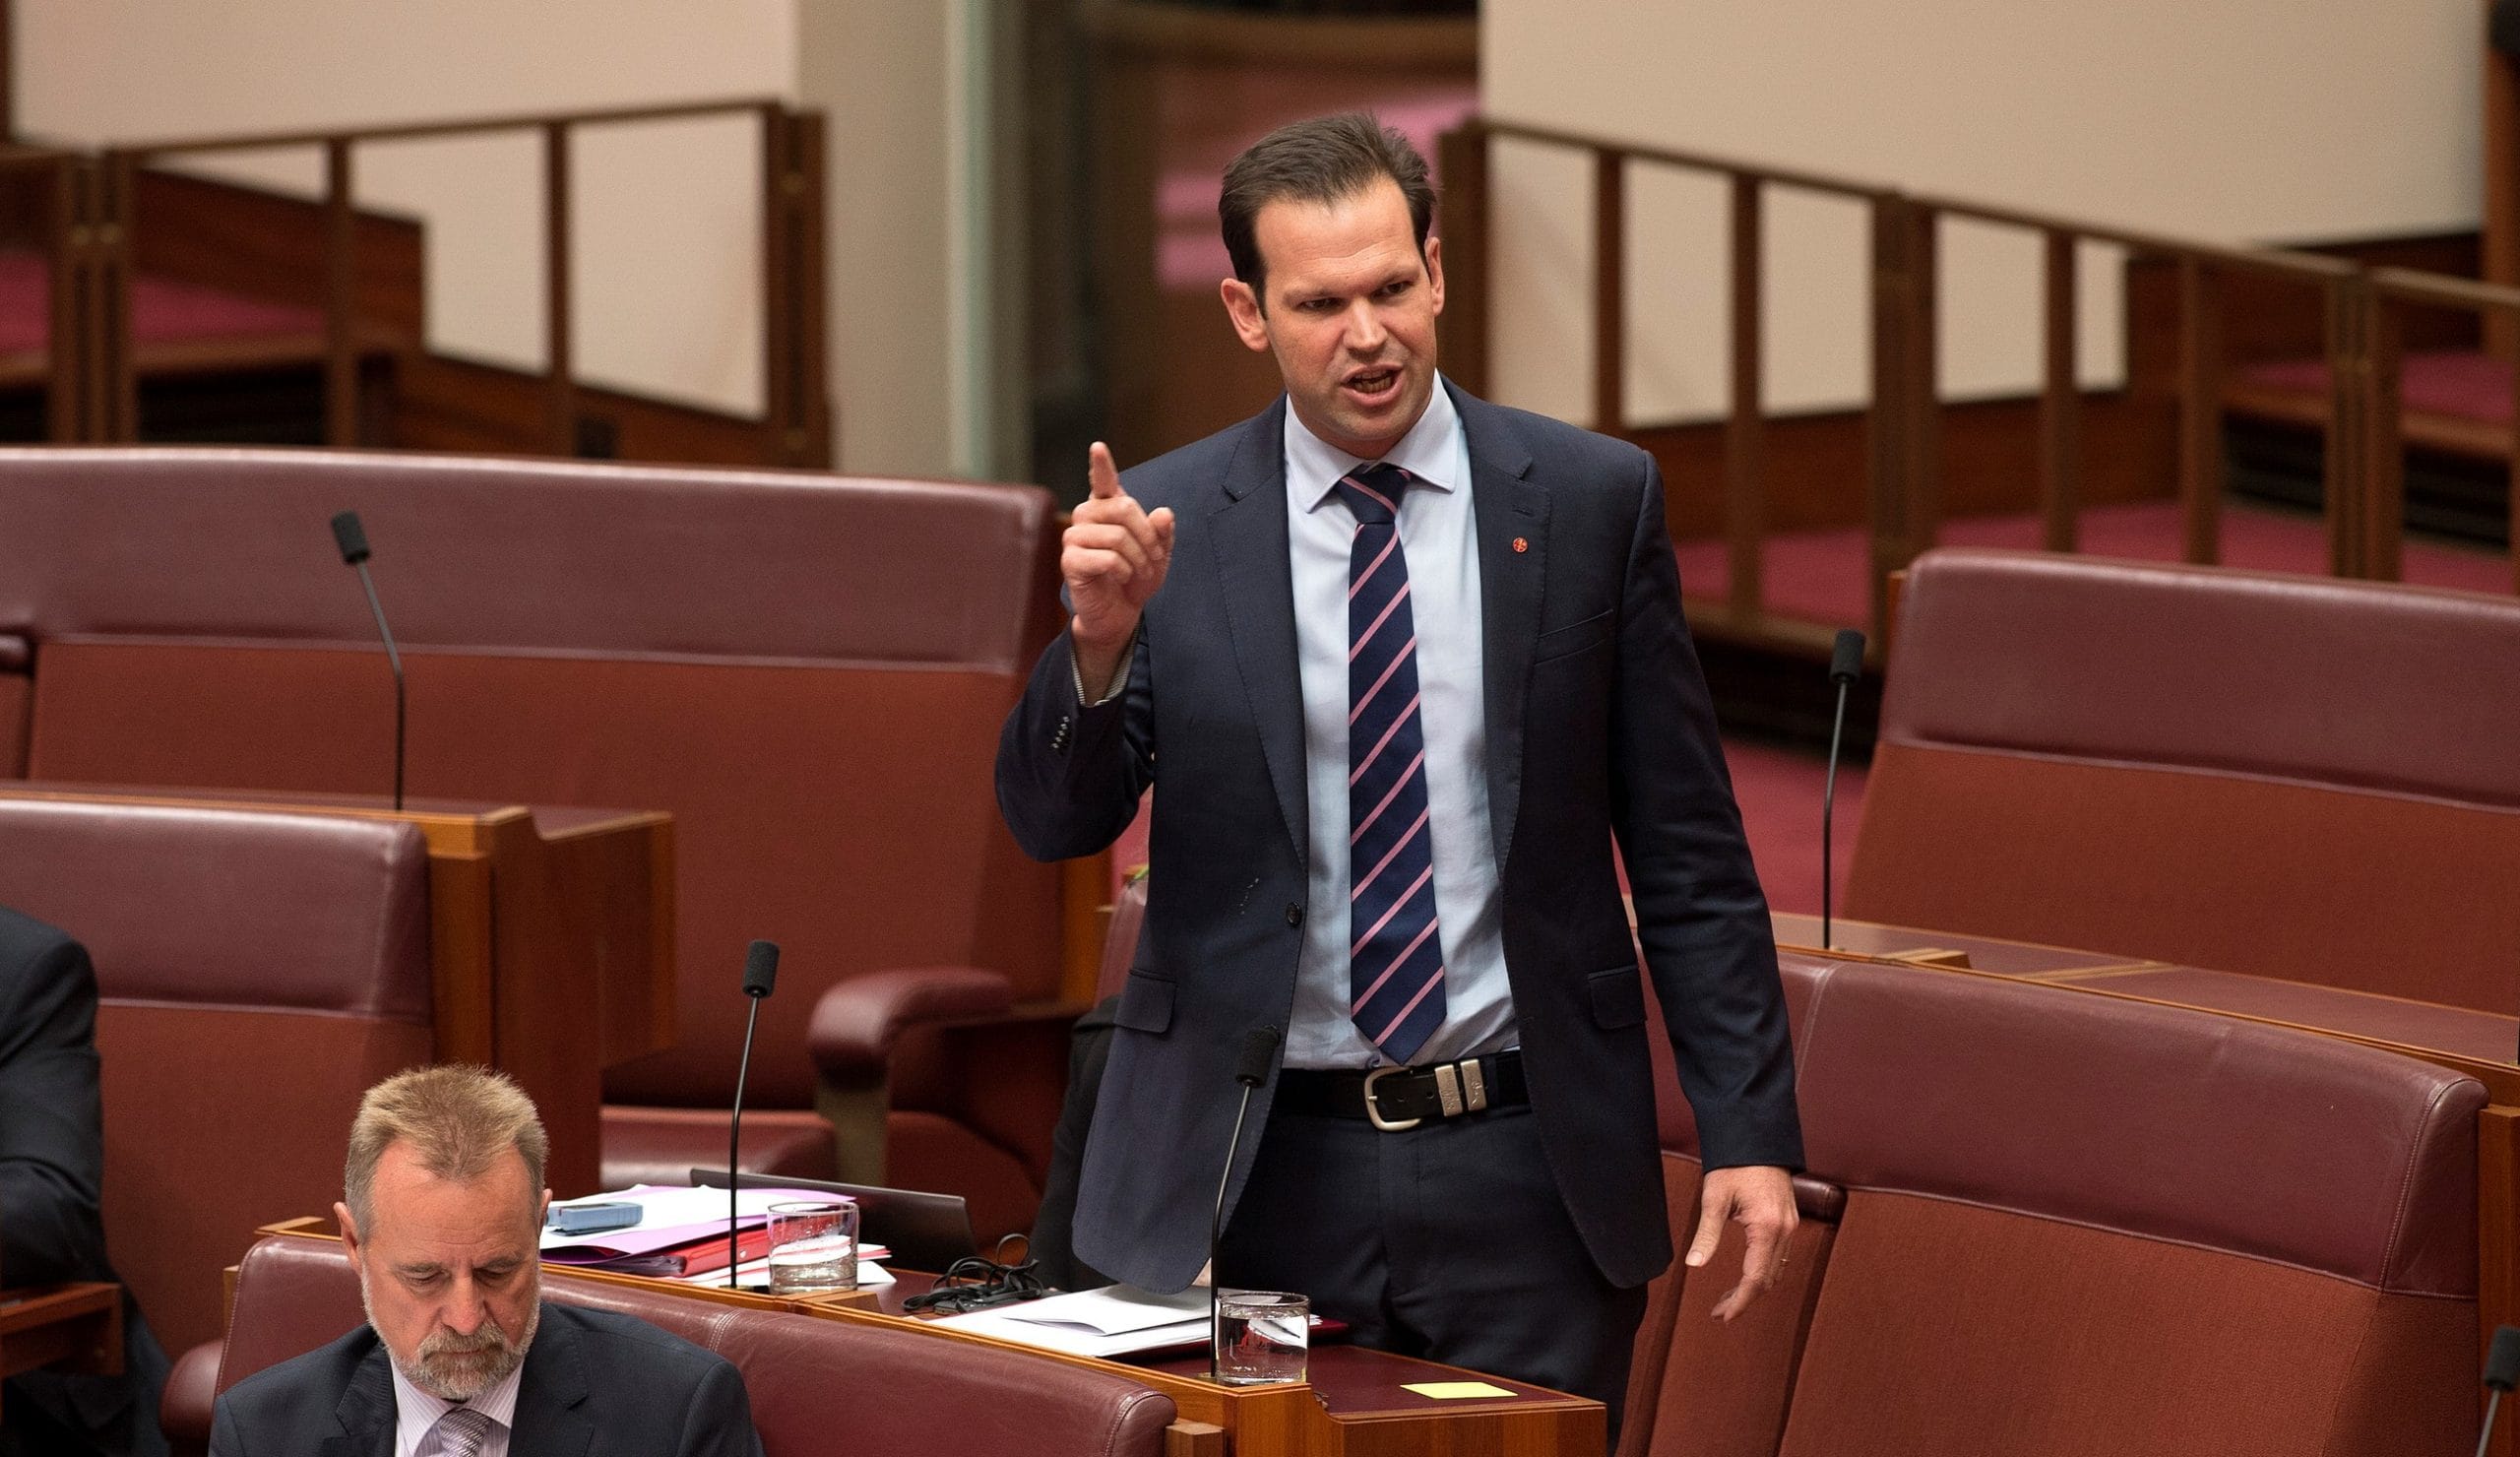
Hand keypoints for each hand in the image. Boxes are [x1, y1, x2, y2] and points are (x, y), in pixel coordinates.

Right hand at [1064, 441, 1174, 694]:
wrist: (1120, 612)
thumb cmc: (1136, 577)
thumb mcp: (1159, 554)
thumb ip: (1162, 533)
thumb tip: (1164, 513)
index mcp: (1107, 508)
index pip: (1103, 481)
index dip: (1101, 465)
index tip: (1098, 447)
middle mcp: (1087, 517)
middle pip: (1124, 509)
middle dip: (1148, 536)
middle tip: (1155, 558)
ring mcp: (1074, 538)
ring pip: (1117, 536)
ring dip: (1139, 558)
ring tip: (1140, 571)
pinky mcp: (1070, 562)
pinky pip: (1107, 558)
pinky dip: (1124, 570)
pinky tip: (1122, 578)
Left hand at [1685, 1164, 1796, 1321]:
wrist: (1755, 1137)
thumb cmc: (1734, 1164)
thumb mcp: (1714, 1198)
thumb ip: (1707, 1234)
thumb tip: (1694, 1264)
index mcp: (1766, 1226)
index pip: (1755, 1278)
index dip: (1740, 1302)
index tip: (1723, 1316)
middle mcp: (1784, 1229)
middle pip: (1768, 1279)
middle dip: (1744, 1299)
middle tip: (1720, 1311)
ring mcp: (1790, 1225)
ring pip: (1776, 1269)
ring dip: (1754, 1287)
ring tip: (1729, 1298)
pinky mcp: (1788, 1219)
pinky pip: (1779, 1255)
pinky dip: (1763, 1271)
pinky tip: (1747, 1274)